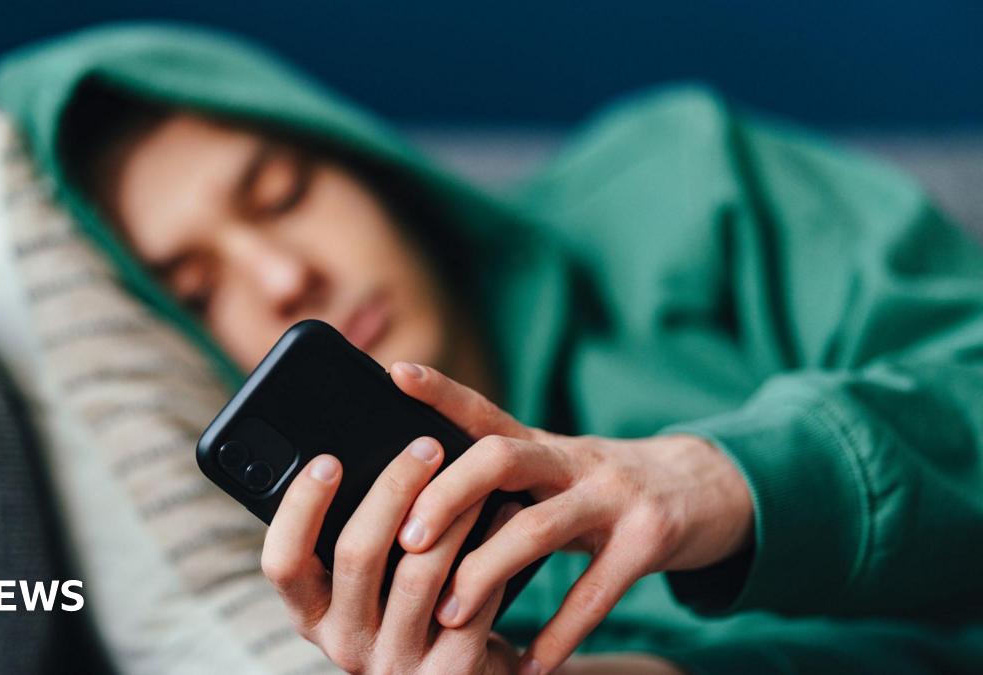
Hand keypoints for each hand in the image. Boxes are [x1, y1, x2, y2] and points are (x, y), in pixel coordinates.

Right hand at [261, 437, 523, 673]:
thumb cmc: (413, 612)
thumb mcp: (371, 586)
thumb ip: (361, 538)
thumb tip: (366, 449)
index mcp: (311, 616)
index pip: (283, 562)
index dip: (301, 508)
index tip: (328, 459)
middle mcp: (344, 645)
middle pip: (356, 554)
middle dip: (393, 490)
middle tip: (425, 447)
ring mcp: (396, 664)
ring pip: (419, 572)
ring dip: (450, 513)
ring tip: (475, 474)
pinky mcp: (448, 673)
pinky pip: (471, 599)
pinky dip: (490, 547)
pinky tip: (505, 511)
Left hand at [390, 362, 752, 674]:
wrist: (710, 488)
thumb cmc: (608, 488)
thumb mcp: (559, 469)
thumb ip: (505, 481)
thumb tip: (421, 506)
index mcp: (544, 444)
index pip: (484, 411)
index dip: (442, 391)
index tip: (396, 372)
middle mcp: (575, 459)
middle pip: (500, 459)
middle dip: (447, 497)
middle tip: (407, 540)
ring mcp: (615, 496)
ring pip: (538, 527)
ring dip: (487, 572)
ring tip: (449, 615)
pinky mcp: (650, 539)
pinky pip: (596, 591)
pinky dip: (559, 634)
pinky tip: (530, 666)